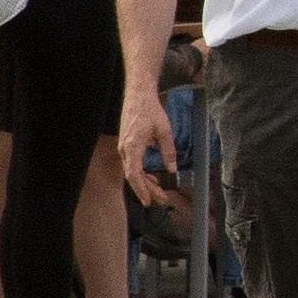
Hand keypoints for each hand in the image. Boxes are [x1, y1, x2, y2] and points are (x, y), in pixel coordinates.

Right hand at [120, 88, 178, 206]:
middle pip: (134, 176)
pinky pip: (133, 164)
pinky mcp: (127, 145)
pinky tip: (152, 178)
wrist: (139, 96)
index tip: (148, 201)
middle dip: (147, 190)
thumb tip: (172, 169)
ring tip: (159, 192)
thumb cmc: (150, 111)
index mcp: (132, 147)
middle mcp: (125, 150)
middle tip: (162, 200)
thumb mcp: (164, 131)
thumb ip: (168, 151)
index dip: (141, 189)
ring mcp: (124, 148)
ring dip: (145, 182)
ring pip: (133, 171)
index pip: (134, 175)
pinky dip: (142, 173)